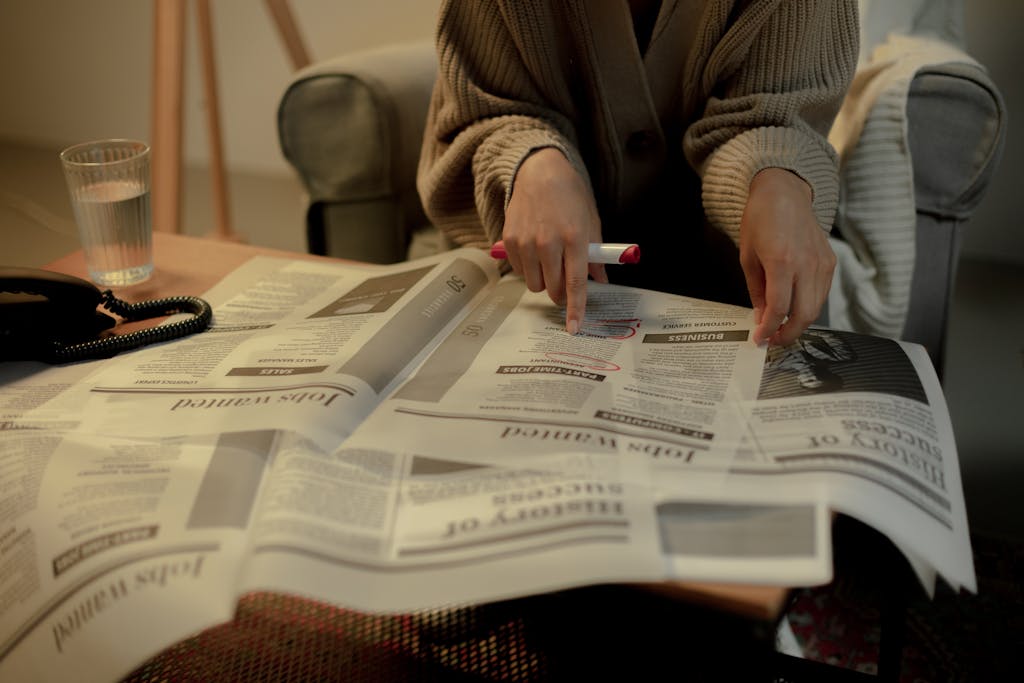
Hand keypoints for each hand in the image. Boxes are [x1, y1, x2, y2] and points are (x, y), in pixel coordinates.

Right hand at [502, 148, 606, 333]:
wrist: (540, 172)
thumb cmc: (570, 197)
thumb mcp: (591, 222)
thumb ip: (595, 255)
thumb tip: (600, 281)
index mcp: (575, 238)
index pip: (575, 283)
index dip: (576, 309)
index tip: (574, 327)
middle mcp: (548, 241)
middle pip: (552, 289)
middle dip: (560, 293)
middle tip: (564, 281)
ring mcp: (526, 242)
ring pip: (534, 284)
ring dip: (543, 280)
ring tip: (548, 260)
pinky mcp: (509, 240)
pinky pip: (520, 271)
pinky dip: (528, 268)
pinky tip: (534, 251)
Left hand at [739, 168, 835, 346]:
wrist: (784, 192)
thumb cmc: (760, 220)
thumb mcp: (747, 256)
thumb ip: (756, 290)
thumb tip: (761, 318)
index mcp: (782, 261)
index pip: (779, 309)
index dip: (768, 329)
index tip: (759, 339)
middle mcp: (806, 264)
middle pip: (803, 315)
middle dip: (787, 335)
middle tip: (772, 340)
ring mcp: (822, 263)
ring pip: (816, 308)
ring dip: (799, 324)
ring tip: (781, 328)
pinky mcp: (830, 262)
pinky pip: (821, 294)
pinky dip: (808, 307)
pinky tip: (793, 309)